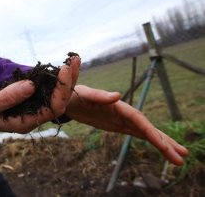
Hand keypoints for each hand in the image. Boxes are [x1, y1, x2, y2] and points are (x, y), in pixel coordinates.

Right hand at [0, 56, 80, 134]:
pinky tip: (63, 64)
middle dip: (69, 80)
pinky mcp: (31, 99)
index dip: (62, 89)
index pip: (54, 108)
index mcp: (27, 122)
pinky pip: (48, 89)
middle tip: (74, 59)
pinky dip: (57, 77)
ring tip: (74, 59)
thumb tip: (31, 85)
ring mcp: (34, 108)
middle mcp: (35, 116)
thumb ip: (7, 97)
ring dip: (67, 77)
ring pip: (57, 94)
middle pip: (61, 101)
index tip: (64, 70)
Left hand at [65, 85, 188, 164]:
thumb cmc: (73, 94)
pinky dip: (150, 141)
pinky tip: (163, 147)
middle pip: (147, 128)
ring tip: (180, 157)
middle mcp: (123, 112)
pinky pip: (137, 134)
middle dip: (164, 142)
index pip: (138, 119)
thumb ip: (98, 95)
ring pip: (146, 133)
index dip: (151, 132)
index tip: (163, 145)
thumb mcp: (83, 94)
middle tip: (183, 156)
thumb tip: (118, 95)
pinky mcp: (118, 125)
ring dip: (163, 143)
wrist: (66, 98)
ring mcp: (122, 119)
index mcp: (117, 105)